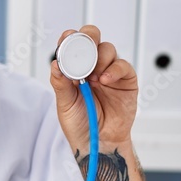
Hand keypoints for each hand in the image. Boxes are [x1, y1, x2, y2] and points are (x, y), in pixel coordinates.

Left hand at [48, 25, 137, 150]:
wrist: (99, 142)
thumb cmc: (81, 123)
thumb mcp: (65, 104)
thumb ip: (61, 84)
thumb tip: (55, 65)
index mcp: (74, 69)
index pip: (72, 46)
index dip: (70, 38)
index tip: (67, 37)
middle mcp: (92, 67)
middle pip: (92, 39)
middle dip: (88, 37)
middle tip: (84, 47)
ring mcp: (109, 71)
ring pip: (107, 49)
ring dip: (99, 58)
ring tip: (93, 77)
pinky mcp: (126, 80)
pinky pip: (123, 65)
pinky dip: (114, 69)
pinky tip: (104, 80)